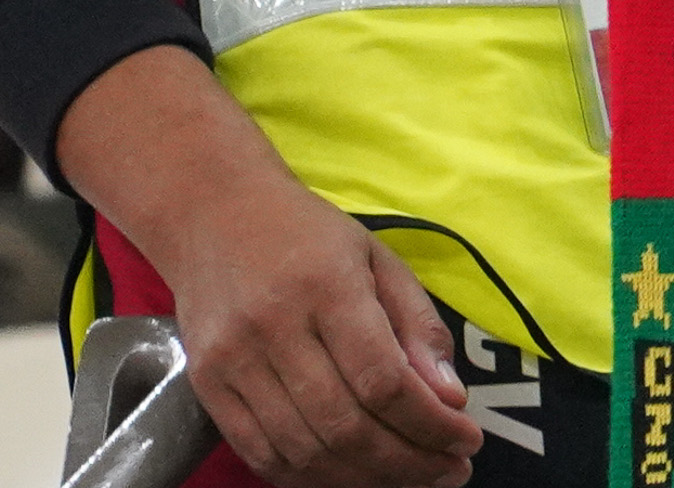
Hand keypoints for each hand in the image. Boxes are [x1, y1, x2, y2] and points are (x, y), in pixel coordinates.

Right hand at [164, 162, 480, 487]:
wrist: (211, 213)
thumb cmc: (307, 234)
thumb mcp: (378, 258)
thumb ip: (418, 325)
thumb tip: (450, 397)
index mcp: (327, 286)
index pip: (384, 380)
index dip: (430, 424)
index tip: (467, 441)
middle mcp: (275, 328)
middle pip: (346, 425)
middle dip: (407, 461)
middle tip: (448, 472)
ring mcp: (233, 361)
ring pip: (304, 450)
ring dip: (364, 479)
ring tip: (408, 478)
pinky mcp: (206, 385)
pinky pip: (260, 453)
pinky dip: (308, 477)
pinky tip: (349, 474)